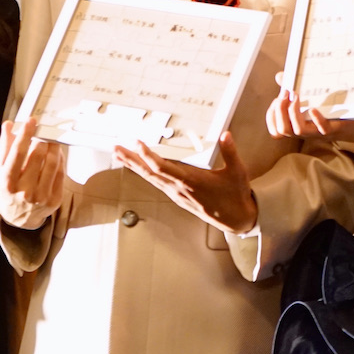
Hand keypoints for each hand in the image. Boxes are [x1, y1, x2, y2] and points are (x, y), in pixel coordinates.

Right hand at [0, 117, 66, 229]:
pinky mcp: (54, 200)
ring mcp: (40, 197)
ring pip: (52, 163)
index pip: (17, 153)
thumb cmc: (7, 189)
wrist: (17, 217)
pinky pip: (61, 173)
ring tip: (51, 140)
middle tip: (43, 131)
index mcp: (7, 182)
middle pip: (37, 156)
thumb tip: (9, 126)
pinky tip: (56, 154)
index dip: (25, 134)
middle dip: (41, 139)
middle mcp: (24, 191)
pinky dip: (60, 160)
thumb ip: (4, 146)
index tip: (31, 122)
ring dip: (54, 147)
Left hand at [116, 131, 258, 235]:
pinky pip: (157, 183)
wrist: (235, 219)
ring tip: (120, 154)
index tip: (137, 143)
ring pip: (151, 178)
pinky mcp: (177, 196)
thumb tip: (226, 134)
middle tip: (116, 148)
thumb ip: (230, 152)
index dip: (148, 156)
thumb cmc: (235, 194)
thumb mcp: (237, 171)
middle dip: (131, 160)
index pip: (164, 168)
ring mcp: (176, 194)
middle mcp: (179, 188)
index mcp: (192, 181)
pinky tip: (139, 167)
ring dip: (134, 166)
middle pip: (150, 173)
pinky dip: (145, 173)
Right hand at [266, 77, 353, 147]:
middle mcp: (309, 131)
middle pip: (281, 131)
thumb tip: (280, 76)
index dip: (271, 116)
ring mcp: (321, 132)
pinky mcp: (336, 129)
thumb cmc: (341, 114)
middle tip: (285, 94)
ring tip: (296, 95)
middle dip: (278, 111)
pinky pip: (322, 129)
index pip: (276, 131)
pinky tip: (314, 108)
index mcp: (302, 126)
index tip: (277, 99)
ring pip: (297, 131)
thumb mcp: (318, 101)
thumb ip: (299, 91)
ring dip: (292, 112)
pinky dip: (316, 119)